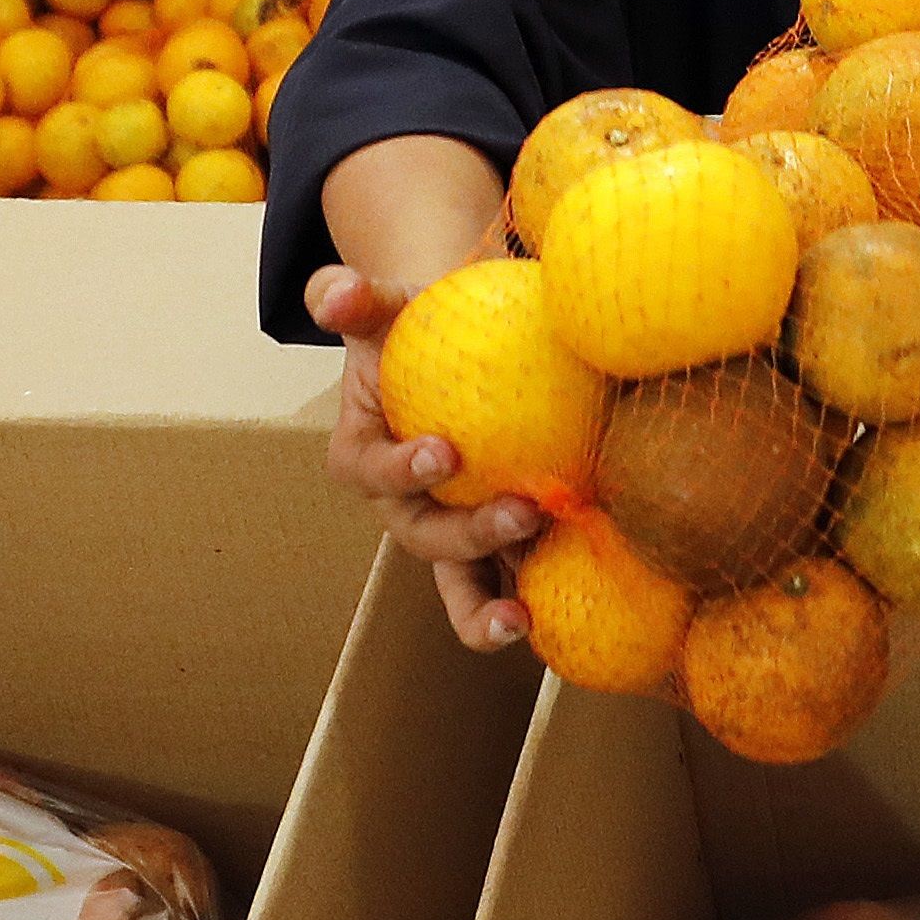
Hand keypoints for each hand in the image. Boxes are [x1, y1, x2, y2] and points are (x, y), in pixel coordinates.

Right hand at [304, 261, 539, 652]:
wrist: (457, 350)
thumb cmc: (414, 327)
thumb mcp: (380, 305)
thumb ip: (349, 297)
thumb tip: (335, 296)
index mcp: (365, 457)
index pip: (374, 470)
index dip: (401, 469)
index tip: (444, 451)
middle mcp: (406, 509)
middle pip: (425, 537)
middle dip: (467, 536)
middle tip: (520, 513)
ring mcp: (452, 534)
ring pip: (462, 584)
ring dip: (485, 612)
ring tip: (521, 624)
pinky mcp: (500, 544)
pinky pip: (516, 573)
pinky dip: (543, 594)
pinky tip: (584, 605)